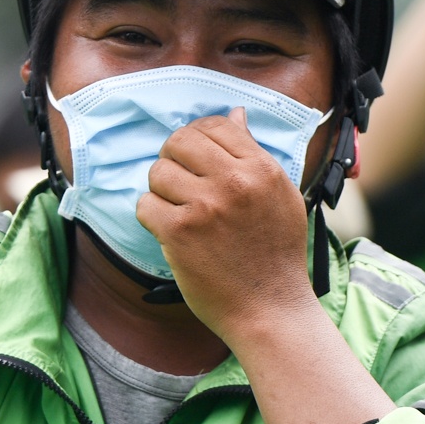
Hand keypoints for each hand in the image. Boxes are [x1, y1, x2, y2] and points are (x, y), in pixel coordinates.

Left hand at [138, 109, 320, 348]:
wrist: (271, 308)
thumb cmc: (276, 254)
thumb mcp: (280, 195)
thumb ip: (254, 154)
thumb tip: (235, 114)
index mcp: (262, 169)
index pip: (216, 125)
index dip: (198, 136)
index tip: (195, 156)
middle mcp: (235, 182)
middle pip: (180, 141)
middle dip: (173, 158)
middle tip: (178, 181)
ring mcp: (205, 207)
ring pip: (159, 172)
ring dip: (162, 191)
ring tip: (178, 210)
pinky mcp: (180, 233)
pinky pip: (145, 205)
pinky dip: (151, 217)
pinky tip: (169, 231)